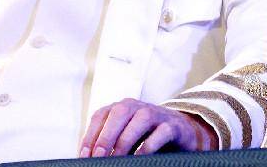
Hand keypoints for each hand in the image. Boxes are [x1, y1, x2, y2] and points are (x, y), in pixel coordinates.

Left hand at [79, 98, 217, 156]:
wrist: (182, 131)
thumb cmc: (147, 136)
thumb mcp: (125, 136)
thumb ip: (109, 142)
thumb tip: (89, 157)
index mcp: (122, 108)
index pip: (101, 115)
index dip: (90, 134)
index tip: (84, 155)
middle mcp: (138, 107)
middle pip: (119, 112)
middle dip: (106, 135)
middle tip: (98, 156)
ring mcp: (157, 114)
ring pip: (141, 119)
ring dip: (126, 140)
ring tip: (116, 159)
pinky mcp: (173, 126)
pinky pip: (162, 132)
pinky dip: (149, 146)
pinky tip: (139, 158)